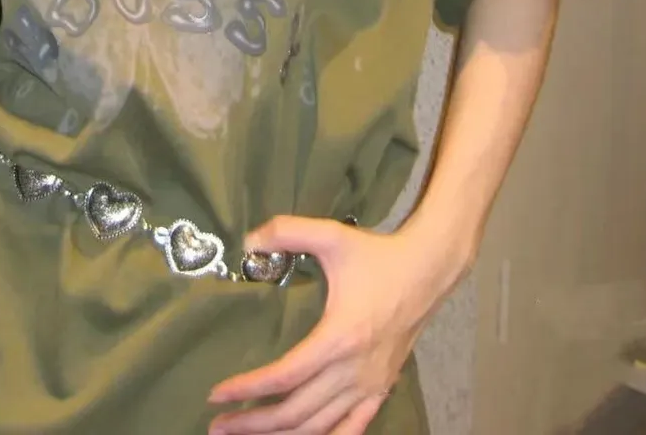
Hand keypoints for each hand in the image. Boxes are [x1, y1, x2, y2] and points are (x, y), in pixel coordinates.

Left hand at [206, 216, 460, 434]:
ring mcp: (370, 385)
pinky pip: (352, 428)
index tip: (217, 394)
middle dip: (254, 423)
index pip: (285, 376)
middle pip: (297, 412)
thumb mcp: (332, 235)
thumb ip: (289, 231)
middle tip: (218, 426)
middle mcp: (354, 371)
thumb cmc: (378, 256)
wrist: (428, 270)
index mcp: (340, 338)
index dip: (248, 389)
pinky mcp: (382, 388)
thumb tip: (249, 240)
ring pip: (320, 427)